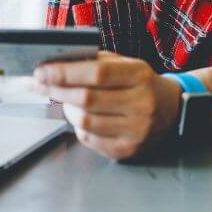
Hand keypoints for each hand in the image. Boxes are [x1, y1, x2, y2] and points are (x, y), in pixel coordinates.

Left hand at [32, 51, 182, 159]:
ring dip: (66, 109)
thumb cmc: (141, 83)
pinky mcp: (128, 150)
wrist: (171, 109)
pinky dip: (78, 127)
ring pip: (85, 122)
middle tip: (39, 84)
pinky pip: (90, 140)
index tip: (41, 71)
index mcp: (140, 76)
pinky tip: (81, 117)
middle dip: (57, 91)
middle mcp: (141, 104)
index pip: (97, 73)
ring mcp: (136, 130)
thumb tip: (57, 64)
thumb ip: (96, 62)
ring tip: (65, 100)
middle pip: (87, 99)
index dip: (65, 73)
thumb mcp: (126, 64)